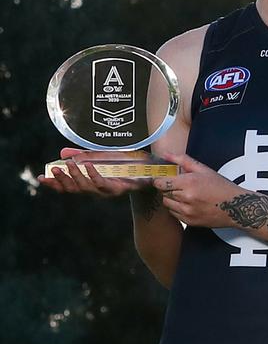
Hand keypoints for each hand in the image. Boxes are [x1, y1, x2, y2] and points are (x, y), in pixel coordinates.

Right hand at [37, 148, 151, 196]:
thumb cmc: (124, 165)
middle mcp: (96, 191)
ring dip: (77, 176)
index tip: (42, 177)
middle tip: (55, 170)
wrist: (149, 171)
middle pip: (75, 189)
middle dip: (63, 180)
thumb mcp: (100, 157)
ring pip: (87, 187)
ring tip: (69, 165)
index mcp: (90, 185)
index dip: (54, 184)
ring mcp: (107, 191)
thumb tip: (63, 152)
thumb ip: (82, 155)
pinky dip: (93, 175)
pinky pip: (103, 183)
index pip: (68, 188)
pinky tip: (88, 166)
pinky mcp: (118, 189)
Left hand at [152, 153, 244, 227]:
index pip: (160, 182)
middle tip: (178, 186)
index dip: (159, 180)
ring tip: (184, 195)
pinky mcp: (189, 221)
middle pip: (163, 192)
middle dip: (168, 188)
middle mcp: (186, 198)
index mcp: (189, 182)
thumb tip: (166, 154)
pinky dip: (177, 208)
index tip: (162, 178)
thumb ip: (183, 160)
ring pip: (167, 204)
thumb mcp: (205, 170)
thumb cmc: (222, 188)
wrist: (236, 207)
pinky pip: (173, 214)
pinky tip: (189, 204)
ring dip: (171, 198)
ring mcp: (187, 211)